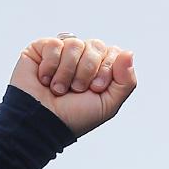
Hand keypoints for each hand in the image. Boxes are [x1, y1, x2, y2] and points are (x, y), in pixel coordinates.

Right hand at [8, 35, 136, 136]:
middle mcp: (81, 58)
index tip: (95, 89)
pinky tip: (45, 80)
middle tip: (76, 90)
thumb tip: (128, 53)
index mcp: (98, 69)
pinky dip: (51, 66)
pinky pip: (55, 44)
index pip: (113, 52)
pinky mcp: (41, 49)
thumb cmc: (72, 117)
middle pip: (96, 46)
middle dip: (87, 71)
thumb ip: (126, 81)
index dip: (106, 69)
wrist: (41, 124)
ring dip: (67, 72)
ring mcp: (61, 52)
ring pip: (75, 44)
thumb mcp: (108, 105)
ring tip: (57, 89)